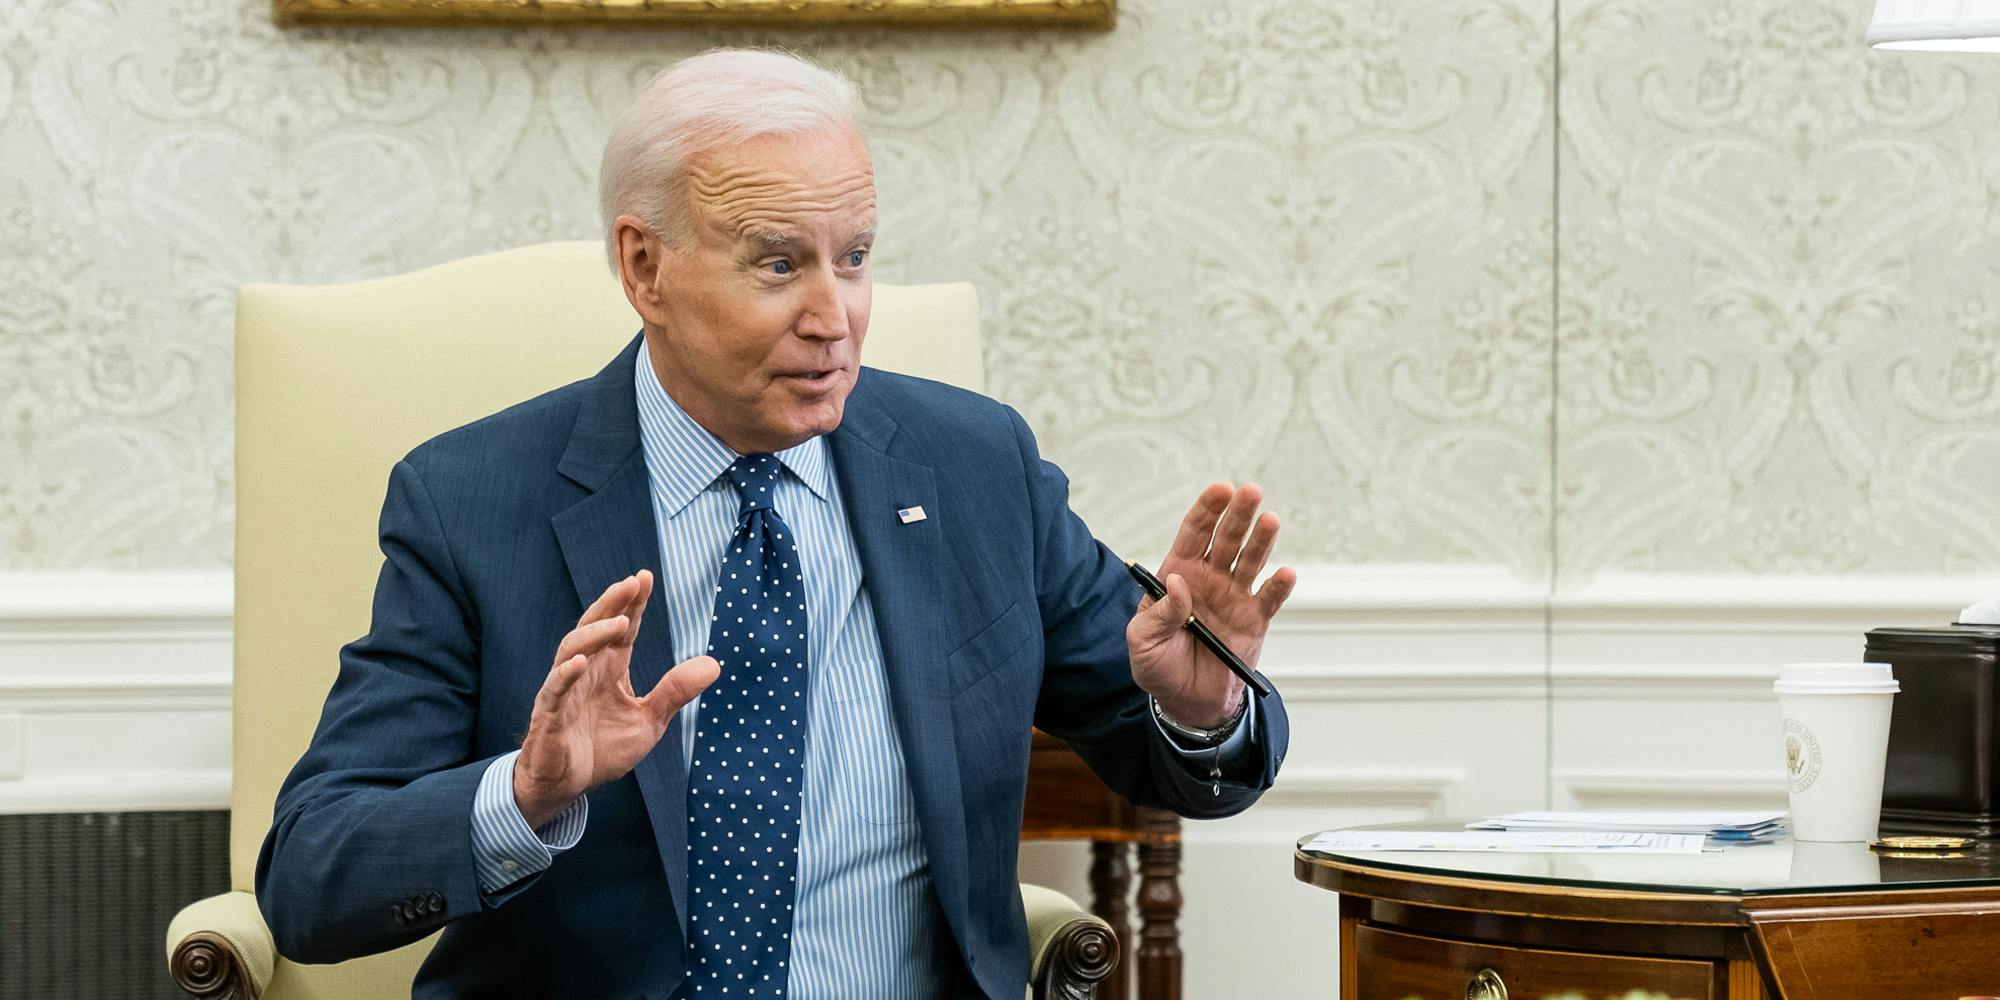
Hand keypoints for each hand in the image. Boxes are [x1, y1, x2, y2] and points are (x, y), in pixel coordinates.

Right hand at [514, 570, 719, 828]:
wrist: (567, 787)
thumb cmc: (602, 749)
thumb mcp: (649, 720)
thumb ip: (675, 692)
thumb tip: (715, 664)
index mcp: (609, 669)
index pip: (622, 629)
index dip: (632, 604)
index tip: (645, 577)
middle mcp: (586, 672)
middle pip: (595, 627)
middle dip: (613, 604)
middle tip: (632, 582)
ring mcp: (564, 691)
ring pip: (572, 650)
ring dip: (595, 635)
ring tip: (620, 623)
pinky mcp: (549, 715)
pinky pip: (554, 690)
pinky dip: (565, 675)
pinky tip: (580, 662)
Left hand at [1126, 483, 1295, 728]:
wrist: (1187, 702)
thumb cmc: (1158, 666)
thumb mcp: (1143, 641)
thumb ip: (1159, 612)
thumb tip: (1178, 583)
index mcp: (1178, 574)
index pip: (1194, 533)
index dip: (1207, 509)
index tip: (1221, 489)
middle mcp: (1210, 578)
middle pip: (1226, 539)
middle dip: (1238, 514)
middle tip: (1251, 492)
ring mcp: (1234, 597)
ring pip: (1251, 561)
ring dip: (1261, 541)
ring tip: (1270, 520)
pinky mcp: (1254, 620)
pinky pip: (1269, 599)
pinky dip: (1279, 586)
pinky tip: (1284, 573)